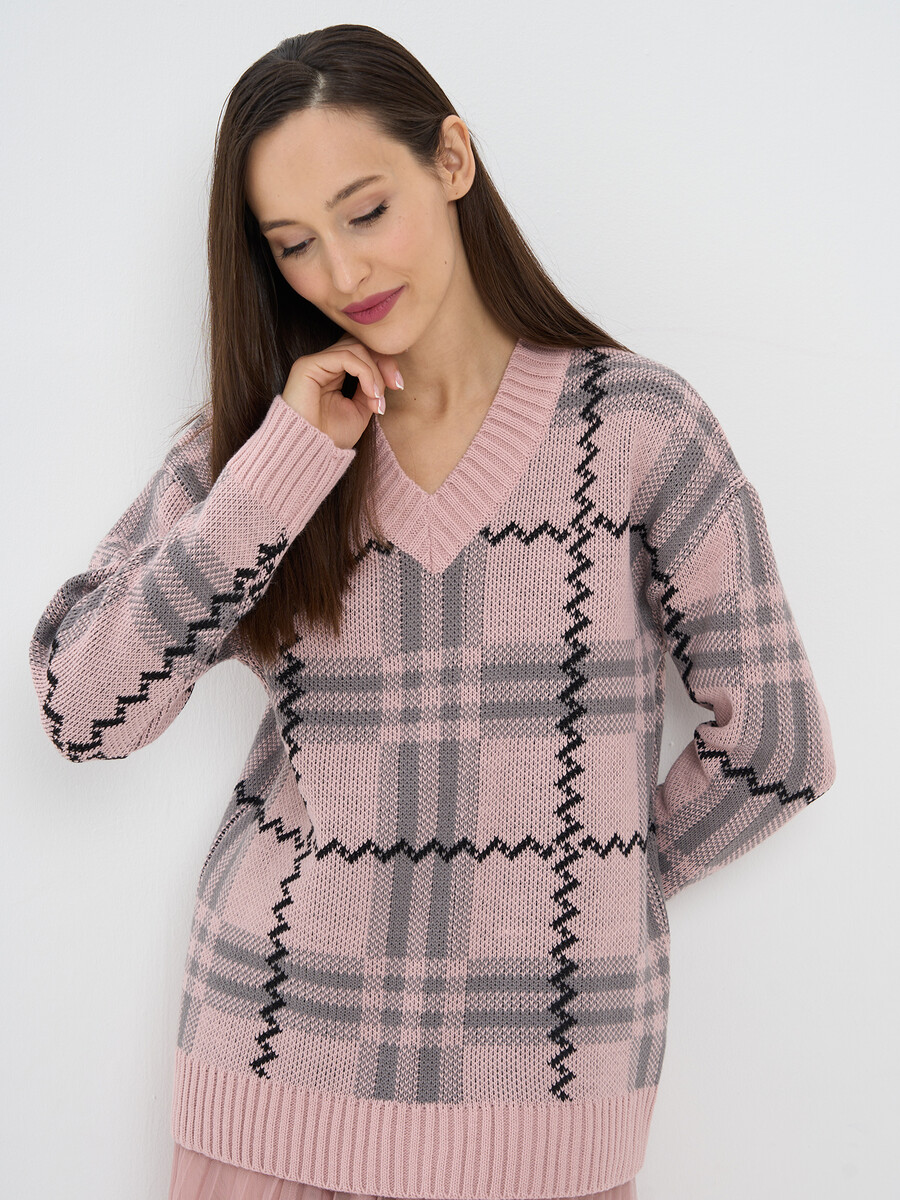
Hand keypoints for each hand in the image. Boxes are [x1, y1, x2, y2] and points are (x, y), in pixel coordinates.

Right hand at [281, 333, 401, 450]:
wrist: (310, 453)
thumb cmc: (331, 437)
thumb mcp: (361, 411)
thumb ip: (371, 389)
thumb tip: (386, 374)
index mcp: (334, 374)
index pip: (362, 353)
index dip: (384, 363)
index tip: (399, 385)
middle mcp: (324, 365)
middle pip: (360, 344)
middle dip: (384, 361)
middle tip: (396, 384)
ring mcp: (315, 363)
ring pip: (355, 348)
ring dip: (375, 372)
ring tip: (377, 397)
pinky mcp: (308, 365)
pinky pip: (345, 356)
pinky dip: (365, 372)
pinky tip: (370, 392)